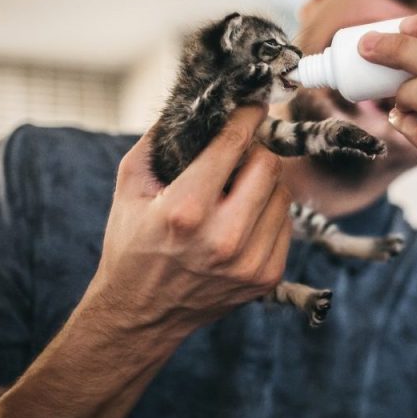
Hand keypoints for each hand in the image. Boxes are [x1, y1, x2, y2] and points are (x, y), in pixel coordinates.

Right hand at [86, 105, 293, 336]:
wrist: (140, 315)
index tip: (254, 103)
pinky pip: (286, 224)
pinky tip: (243, 216)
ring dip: (264, 182)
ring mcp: (249, 262)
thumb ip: (160, 140)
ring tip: (237, 188)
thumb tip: (195, 102)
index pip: (233, 145)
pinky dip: (269, 212)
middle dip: (255, 150)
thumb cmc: (131, 245)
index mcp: (185, 211)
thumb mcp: (130, 187)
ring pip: (283, 193)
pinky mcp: (266, 277)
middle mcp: (223, 238)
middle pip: (268, 166)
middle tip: (242, 149)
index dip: (247, 117)